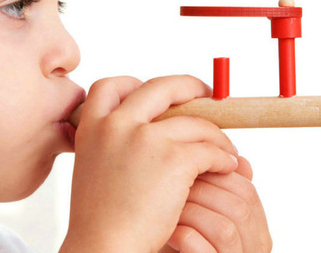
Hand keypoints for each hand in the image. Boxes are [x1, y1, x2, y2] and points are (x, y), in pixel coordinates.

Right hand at [60, 75, 239, 252]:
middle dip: (189, 87)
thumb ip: (115, 138)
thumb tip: (152, 123)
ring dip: (215, 134)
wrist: (103, 247)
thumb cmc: (101, 215)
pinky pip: (208, 149)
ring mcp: (145, 138)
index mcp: (94, 125)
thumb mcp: (97, 164)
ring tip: (224, 147)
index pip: (112, 86)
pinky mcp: (172, 158)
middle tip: (206, 94)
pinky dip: (222, 157)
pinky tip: (226, 166)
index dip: (135, 83)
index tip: (159, 94)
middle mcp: (117, 124)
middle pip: (161, 87)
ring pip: (194, 122)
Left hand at [163, 157, 271, 252]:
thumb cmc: (179, 233)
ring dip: (192, 212)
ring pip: (225, 228)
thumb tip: (239, 158)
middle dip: (203, 190)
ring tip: (171, 207)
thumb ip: (221, 184)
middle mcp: (253, 248)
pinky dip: (186, 236)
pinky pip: (207, 250)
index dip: (217, 173)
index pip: (247, 190)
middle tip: (174, 181)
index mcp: (255, 228)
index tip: (189, 165)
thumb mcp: (202, 205)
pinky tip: (170, 230)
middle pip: (240, 207)